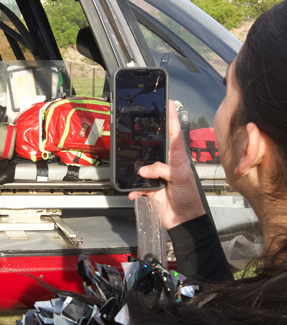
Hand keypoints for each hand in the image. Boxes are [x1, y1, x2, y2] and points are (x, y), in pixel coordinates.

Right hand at [128, 100, 205, 229]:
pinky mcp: (149, 189)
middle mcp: (167, 164)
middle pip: (154, 148)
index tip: (169, 103)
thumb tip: (144, 169)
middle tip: (138, 131)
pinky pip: (137, 187)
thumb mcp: (180, 179)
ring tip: (136, 172)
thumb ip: (162, 170)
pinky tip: (135, 193)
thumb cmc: (189, 198)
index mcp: (178, 158)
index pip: (174, 134)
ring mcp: (157, 176)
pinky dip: (134, 190)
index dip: (172, 118)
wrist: (184, 221)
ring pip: (142, 166)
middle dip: (146, 142)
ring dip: (137, 171)